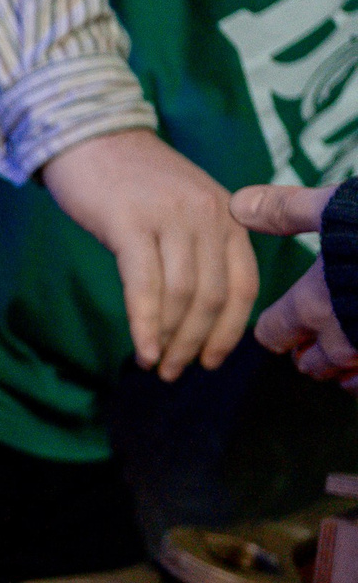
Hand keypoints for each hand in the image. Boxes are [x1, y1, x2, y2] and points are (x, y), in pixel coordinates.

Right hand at [42, 130, 258, 378]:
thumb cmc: (129, 181)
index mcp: (228, 214)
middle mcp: (209, 215)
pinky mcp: (131, 222)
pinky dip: (146, 324)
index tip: (211, 360)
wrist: (88, 138)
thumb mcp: (183, 207)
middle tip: (177, 373)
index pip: (244, 284)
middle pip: (214, 296)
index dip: (230, 330)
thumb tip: (194, 311)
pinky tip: (142, 348)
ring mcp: (171, 217)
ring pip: (184, 296)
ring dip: (171, 340)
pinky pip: (145, 285)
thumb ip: (198, 246)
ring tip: (156, 366)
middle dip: (197, 343)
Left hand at [235, 184, 357, 386]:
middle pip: (310, 363)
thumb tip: (237, 205)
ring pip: (348, 377)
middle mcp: (344, 338)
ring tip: (352, 343)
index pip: (273, 334)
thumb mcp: (338, 206)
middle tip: (321, 333)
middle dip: (311, 350)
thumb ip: (287, 210)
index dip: (277, 327)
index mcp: (315, 303)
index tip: (286, 319)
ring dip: (345, 366)